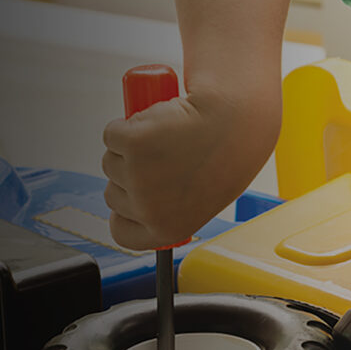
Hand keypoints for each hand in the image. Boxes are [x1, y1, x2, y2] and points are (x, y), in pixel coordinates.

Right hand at [101, 87, 275, 249]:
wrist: (240, 117)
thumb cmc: (231, 150)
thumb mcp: (203, 194)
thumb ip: (171, 204)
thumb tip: (142, 198)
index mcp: (169, 228)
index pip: (123, 233)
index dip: (122, 213)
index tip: (129, 197)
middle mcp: (150, 210)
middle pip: (112, 194)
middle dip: (131, 171)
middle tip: (167, 155)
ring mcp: (139, 177)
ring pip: (110, 161)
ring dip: (132, 145)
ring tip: (171, 137)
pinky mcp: (132, 143)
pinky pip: (112, 133)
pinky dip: (129, 122)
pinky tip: (160, 121)